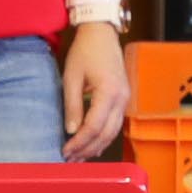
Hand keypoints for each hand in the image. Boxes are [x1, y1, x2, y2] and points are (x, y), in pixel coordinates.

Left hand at [59, 22, 130, 158]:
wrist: (102, 33)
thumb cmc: (85, 51)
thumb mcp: (71, 77)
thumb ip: (72, 105)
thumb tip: (71, 131)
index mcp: (109, 92)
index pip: (94, 126)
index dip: (79, 142)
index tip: (65, 150)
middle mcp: (121, 98)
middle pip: (106, 133)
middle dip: (87, 149)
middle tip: (70, 159)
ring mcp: (126, 99)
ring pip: (113, 132)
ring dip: (96, 146)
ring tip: (79, 156)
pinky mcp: (124, 98)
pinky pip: (116, 124)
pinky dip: (104, 136)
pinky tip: (92, 144)